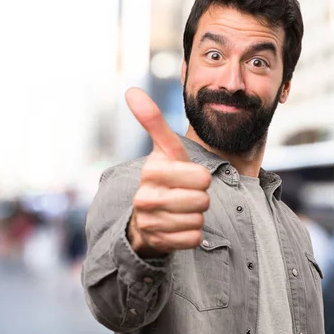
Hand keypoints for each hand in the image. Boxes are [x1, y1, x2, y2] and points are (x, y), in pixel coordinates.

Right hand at [125, 87, 211, 258]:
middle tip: (186, 195)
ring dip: (196, 216)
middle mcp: (145, 197)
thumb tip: (131, 90)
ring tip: (181, 210)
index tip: (187, 177)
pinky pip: (193, 239)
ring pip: (198, 220)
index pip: (202, 177)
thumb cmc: (164, 177)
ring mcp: (150, 222)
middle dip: (201, 198)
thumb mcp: (164, 150)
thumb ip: (153, 121)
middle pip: (202, 201)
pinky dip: (192, 234)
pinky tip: (178, 226)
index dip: (201, 178)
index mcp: (151, 171)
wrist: (147, 215)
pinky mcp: (157, 242)